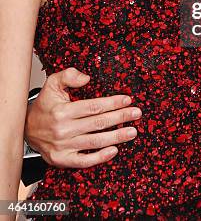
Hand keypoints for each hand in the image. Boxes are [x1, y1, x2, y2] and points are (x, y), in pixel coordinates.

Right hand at [24, 67, 141, 167]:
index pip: (93, 107)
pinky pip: (84, 161)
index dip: (112, 103)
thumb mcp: (51, 84)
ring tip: (132, 132)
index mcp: (62, 111)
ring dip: (116, 137)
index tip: (127, 100)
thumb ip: (68, 75)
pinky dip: (100, 157)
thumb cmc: (44, 105)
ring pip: (95, 142)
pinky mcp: (62, 159)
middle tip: (136, 113)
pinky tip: (114, 150)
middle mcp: (63, 130)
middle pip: (98, 123)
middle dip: (120, 117)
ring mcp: (63, 147)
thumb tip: (86, 78)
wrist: (26, 128)